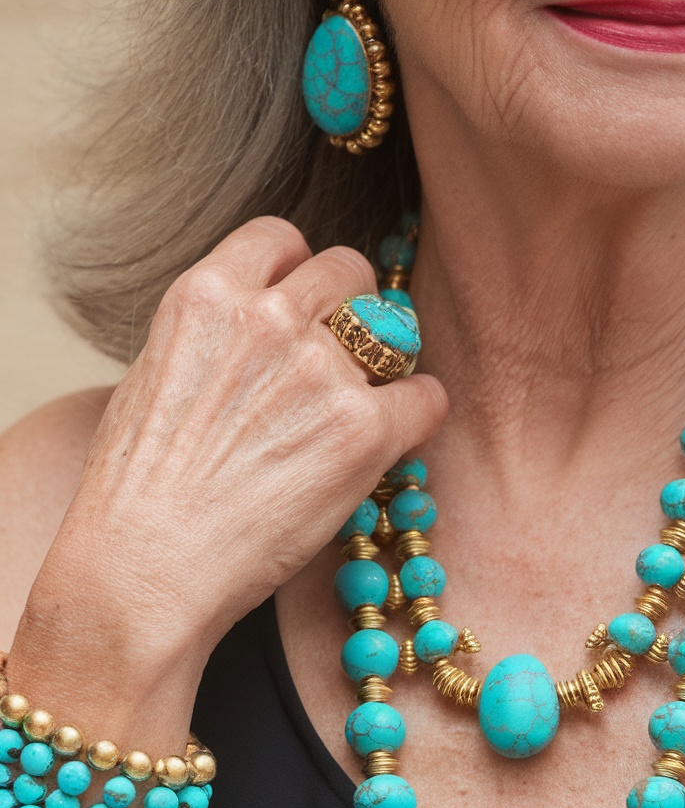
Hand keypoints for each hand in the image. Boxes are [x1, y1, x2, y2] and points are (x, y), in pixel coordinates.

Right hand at [27, 217, 447, 674]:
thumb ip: (213, 339)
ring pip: (394, 331)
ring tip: (354, 415)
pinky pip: (425, 397)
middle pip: (348, 272)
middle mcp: (267, 318)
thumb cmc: (135, 493)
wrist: (143, 569)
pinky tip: (385, 446)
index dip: (296, 275)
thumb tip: (261, 337)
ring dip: (383, 366)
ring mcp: (320, 371)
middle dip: (350, 311)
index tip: (298, 311)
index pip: (281, 238)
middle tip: (339, 364)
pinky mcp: (362, 430)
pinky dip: (415, 418)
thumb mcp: (154, 379)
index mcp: (206, 295)